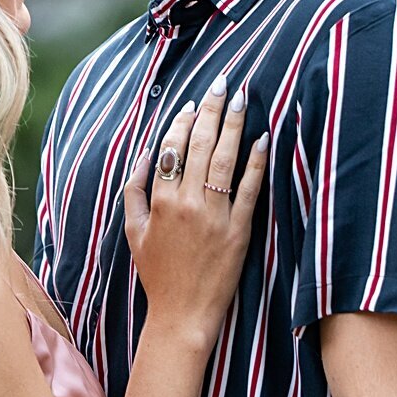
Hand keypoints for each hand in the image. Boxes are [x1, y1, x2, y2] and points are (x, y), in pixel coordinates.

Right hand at [123, 78, 267, 350]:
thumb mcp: (133, 231)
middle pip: (201, 145)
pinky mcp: (240, 230)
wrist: (182, 314)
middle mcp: (188, 203)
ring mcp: (215, 215)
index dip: (183, 122)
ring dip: (234, 124)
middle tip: (222, 83)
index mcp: (161, 201)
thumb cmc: (157, 274)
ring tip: (242, 98)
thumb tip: (144, 153)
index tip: (193, 103)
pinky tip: (263, 139)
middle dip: (212, 110)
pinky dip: (257, 162)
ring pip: (225, 159)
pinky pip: (250, 189)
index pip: (172, 148)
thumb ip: (134, 190)